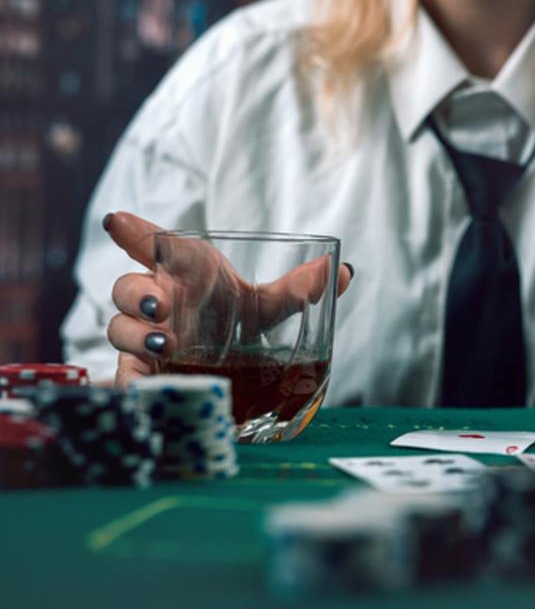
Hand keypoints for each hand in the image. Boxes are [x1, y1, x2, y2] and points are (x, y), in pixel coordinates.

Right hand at [103, 211, 352, 389]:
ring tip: (167, 342)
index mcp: (181, 275)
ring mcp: (142, 337)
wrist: (226, 370)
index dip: (133, 231)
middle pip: (127, 287)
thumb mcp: (265, 305)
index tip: (117, 221)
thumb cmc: (234, 322)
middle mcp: (155, 302)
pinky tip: (141, 387)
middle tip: (164, 306)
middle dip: (137, 294)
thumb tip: (342, 270)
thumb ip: (297, 289)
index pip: (152, 246)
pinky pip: (122, 376)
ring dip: (136, 333)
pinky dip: (128, 381)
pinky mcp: (140, 372)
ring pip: (119, 327)